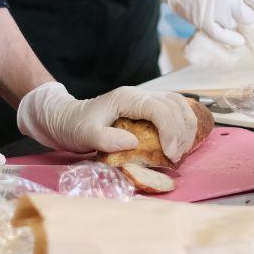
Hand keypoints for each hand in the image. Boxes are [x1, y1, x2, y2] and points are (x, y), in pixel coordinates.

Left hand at [17, 81, 198, 160]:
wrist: (67, 119)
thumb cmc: (75, 126)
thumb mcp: (85, 135)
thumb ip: (106, 139)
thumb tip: (133, 143)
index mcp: (127, 98)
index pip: (159, 108)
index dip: (170, 130)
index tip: (170, 153)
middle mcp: (139, 95)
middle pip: (174, 105)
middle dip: (182, 132)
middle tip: (176, 157)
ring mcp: (145, 100)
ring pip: (178, 105)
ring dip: (186, 127)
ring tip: (182, 151)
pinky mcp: (148, 109)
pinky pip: (174, 111)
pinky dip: (182, 125)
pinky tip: (181, 142)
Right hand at [137, 0, 253, 45]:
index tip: (252, 3)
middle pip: (248, 16)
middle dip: (247, 15)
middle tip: (241, 10)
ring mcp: (215, 10)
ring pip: (234, 25)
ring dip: (231, 20)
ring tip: (221, 10)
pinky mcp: (203, 21)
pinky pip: (222, 36)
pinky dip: (232, 40)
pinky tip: (239, 41)